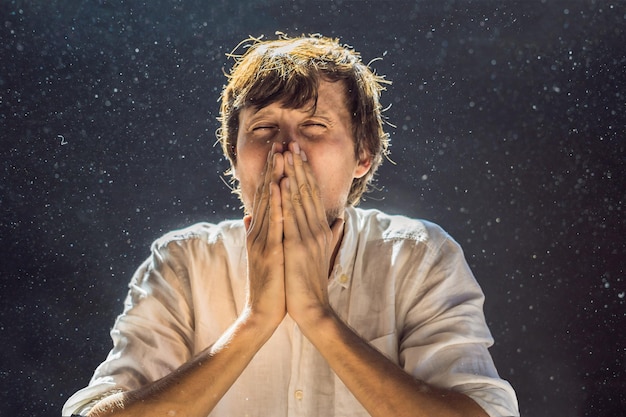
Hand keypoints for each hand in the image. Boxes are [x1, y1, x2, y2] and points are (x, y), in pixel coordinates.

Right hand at [244, 147, 285, 328]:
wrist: (263, 313)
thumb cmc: (270, 285)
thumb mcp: (264, 255)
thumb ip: (258, 233)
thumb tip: (249, 216)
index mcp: (261, 232)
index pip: (267, 198)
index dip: (273, 174)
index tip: (281, 153)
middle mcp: (259, 232)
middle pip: (266, 194)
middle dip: (273, 168)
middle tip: (280, 142)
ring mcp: (262, 240)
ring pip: (268, 203)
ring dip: (274, 177)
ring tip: (280, 155)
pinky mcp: (269, 251)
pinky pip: (273, 223)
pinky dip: (275, 203)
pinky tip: (278, 186)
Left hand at [280, 142, 343, 327]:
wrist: (312, 308)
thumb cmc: (313, 282)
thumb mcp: (324, 253)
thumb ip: (331, 234)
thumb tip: (340, 219)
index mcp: (320, 229)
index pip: (312, 195)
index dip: (305, 173)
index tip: (298, 154)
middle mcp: (316, 228)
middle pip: (307, 191)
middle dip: (299, 166)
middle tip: (292, 143)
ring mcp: (307, 236)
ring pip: (299, 199)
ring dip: (292, 174)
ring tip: (286, 153)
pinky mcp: (297, 246)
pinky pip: (291, 217)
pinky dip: (288, 198)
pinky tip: (283, 181)